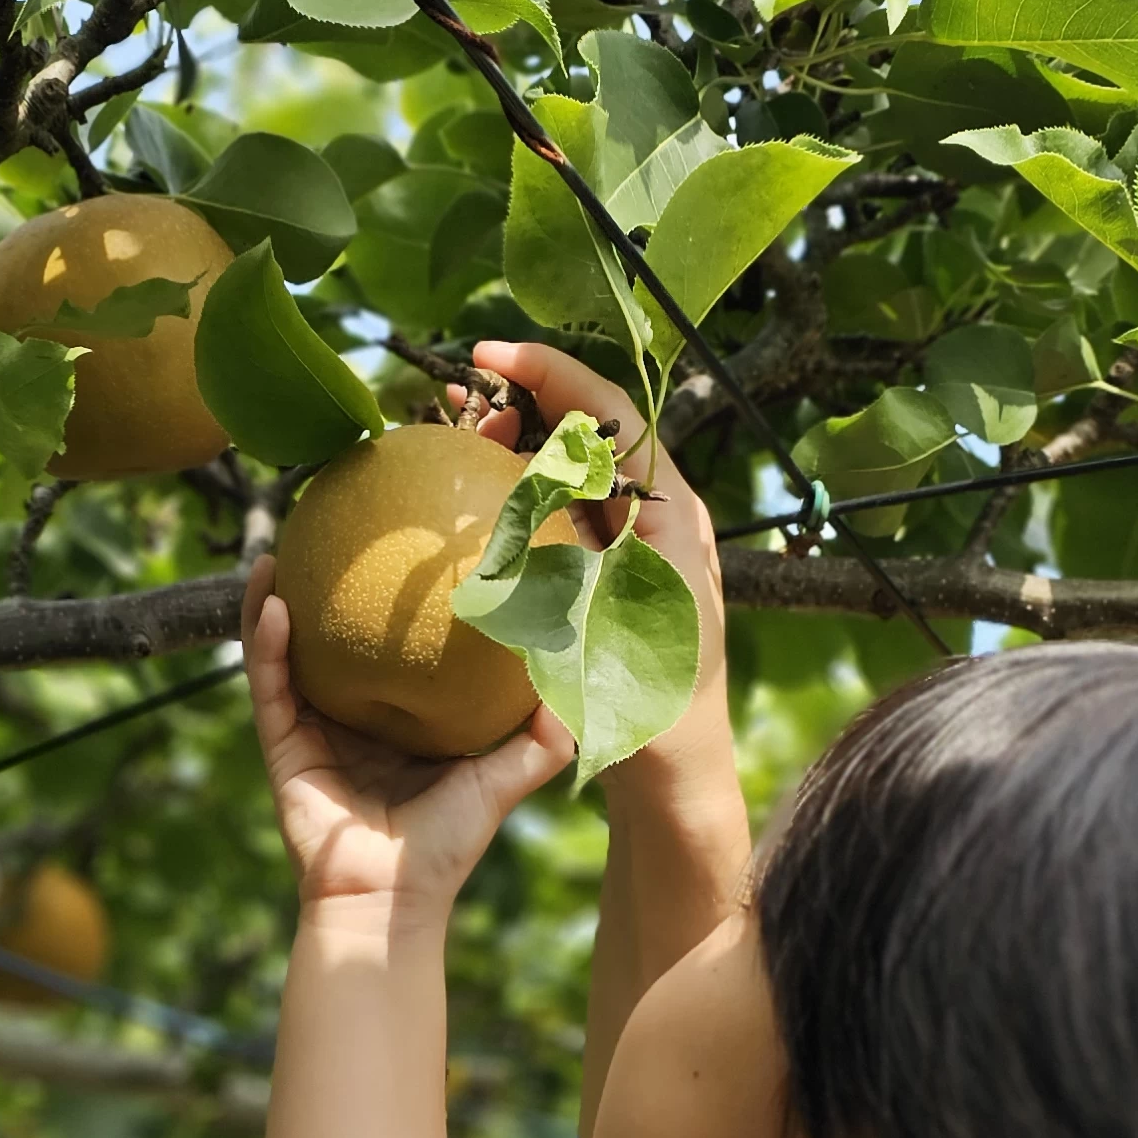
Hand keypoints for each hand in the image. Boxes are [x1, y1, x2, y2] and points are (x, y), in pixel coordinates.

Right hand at [244, 555, 571, 914]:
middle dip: (328, 587)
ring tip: (285, 540)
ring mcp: (311, 730)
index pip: (394, 654)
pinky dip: (266, 640)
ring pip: (288, 651)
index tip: (406, 553)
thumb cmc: (446, 846)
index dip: (393, 608)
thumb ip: (541, 739)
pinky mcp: (280, 745)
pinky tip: (273, 596)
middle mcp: (351, 721)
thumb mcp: (503, 781)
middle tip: (336, 526)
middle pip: (334, 642)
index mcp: (398, 724)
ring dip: (278, 596)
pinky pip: (269, 682)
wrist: (389, 900)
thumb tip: (578, 682)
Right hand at [467, 340, 729, 793]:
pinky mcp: (625, 576)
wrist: (676, 780)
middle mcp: (666, 519)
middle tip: (461, 404)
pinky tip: (481, 508)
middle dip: (530, 400)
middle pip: (596, 429)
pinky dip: (528, 494)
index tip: (485, 357)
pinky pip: (574, 512)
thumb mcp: (596, 623)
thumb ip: (564, 552)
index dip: (549, 371)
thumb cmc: (645, 713)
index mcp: (673, 515)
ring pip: (582, 469)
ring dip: (526, 445)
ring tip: (465, 441)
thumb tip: (517, 481)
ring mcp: (647, 547)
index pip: (611, 411)